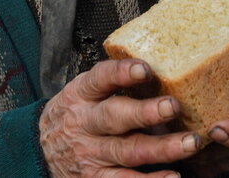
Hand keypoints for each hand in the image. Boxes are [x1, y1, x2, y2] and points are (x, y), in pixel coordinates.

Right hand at [40, 59, 201, 176]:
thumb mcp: (81, 92)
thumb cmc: (72, 116)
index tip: (144, 69)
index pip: (100, 79)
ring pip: (128, 151)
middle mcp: (85, 124)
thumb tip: (158, 63)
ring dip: (161, 148)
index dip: (121, 73)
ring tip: (189, 142)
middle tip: (173, 106)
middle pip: (116, 117)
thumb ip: (110, 82)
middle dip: (146, 112)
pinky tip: (173, 176)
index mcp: (81, 95)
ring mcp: (90, 154)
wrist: (38, 153)